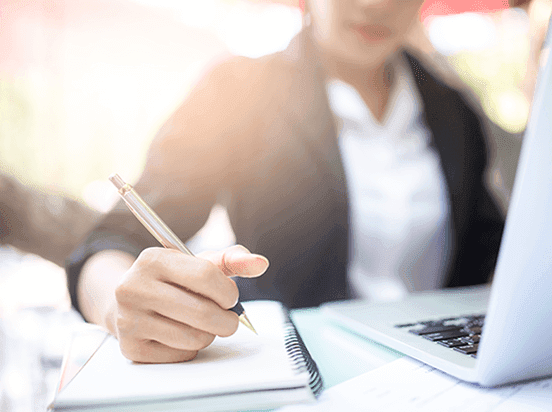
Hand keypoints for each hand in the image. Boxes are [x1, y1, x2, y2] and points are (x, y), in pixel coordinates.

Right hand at [111, 245, 268, 362]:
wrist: (131, 302)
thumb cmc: (173, 281)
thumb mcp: (199, 263)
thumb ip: (232, 260)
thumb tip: (260, 263)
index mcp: (153, 259)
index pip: (205, 275)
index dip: (227, 291)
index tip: (230, 297)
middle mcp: (133, 287)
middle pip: (203, 312)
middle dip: (227, 319)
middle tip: (229, 318)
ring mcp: (129, 319)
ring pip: (194, 337)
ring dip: (210, 334)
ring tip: (203, 324)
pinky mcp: (131, 347)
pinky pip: (181, 355)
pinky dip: (191, 348)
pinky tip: (182, 334)